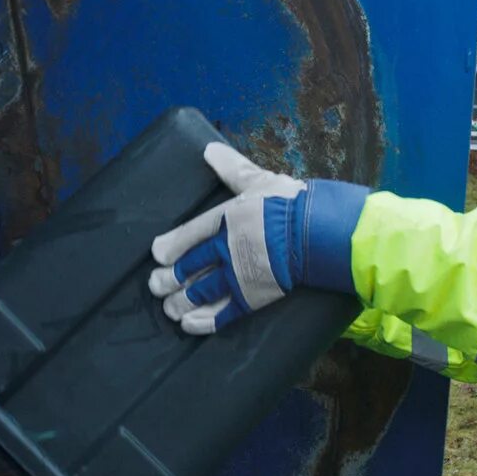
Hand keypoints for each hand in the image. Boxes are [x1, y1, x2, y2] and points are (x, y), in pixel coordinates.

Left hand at [148, 142, 366, 334]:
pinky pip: (223, 314)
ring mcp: (239, 275)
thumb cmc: (292, 203)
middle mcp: (226, 248)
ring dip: (180, 303)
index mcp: (226, 219)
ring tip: (169, 309)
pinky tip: (189, 325)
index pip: (189, 234)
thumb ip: (233, 169)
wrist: (320, 234)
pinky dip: (204, 321)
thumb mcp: (260, 180)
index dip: (170, 246)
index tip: (158, 254)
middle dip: (168, 280)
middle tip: (155, 286)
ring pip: (200, 293)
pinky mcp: (253, 297)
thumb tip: (208, 150)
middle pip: (189, 267)